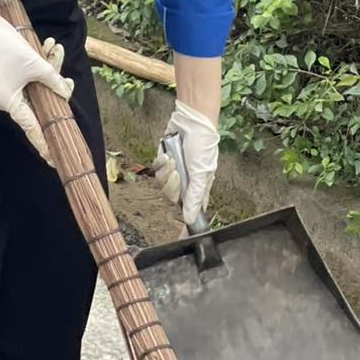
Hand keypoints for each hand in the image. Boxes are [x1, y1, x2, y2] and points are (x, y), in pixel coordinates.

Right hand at [0, 1, 73, 162]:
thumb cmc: (6, 48)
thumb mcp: (35, 64)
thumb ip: (53, 80)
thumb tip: (66, 92)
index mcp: (9, 102)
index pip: (31, 128)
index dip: (43, 143)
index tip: (52, 159)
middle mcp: (3, 100)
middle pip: (35, 103)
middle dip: (52, 89)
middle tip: (68, 81)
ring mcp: (0, 90)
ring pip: (30, 88)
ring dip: (44, 72)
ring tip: (54, 49)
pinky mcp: (0, 78)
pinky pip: (22, 80)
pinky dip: (34, 69)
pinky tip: (45, 48)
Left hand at [152, 101, 219, 226]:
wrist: (191, 122)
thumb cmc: (203, 146)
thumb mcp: (201, 173)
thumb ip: (194, 196)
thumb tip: (189, 218)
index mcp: (198, 188)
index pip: (191, 212)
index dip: (185, 224)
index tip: (181, 237)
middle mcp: (185, 182)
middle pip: (172, 198)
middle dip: (173, 185)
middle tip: (179, 173)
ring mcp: (174, 172)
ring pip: (162, 184)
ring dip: (167, 172)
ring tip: (175, 160)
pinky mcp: (163, 161)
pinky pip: (157, 170)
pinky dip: (162, 162)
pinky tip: (169, 154)